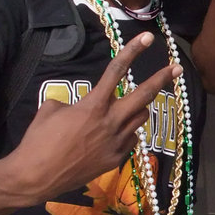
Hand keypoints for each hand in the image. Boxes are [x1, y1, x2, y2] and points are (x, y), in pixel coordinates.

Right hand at [3, 32, 179, 200]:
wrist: (36, 177)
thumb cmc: (38, 141)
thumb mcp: (51, 110)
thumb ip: (71, 103)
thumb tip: (76, 107)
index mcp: (93, 105)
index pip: (116, 71)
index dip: (133, 51)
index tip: (147, 38)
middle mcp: (111, 122)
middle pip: (144, 96)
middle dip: (162, 79)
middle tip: (177, 68)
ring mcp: (117, 142)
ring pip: (140, 118)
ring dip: (139, 108)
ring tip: (131, 106)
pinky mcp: (116, 159)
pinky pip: (130, 139)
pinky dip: (126, 132)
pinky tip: (112, 135)